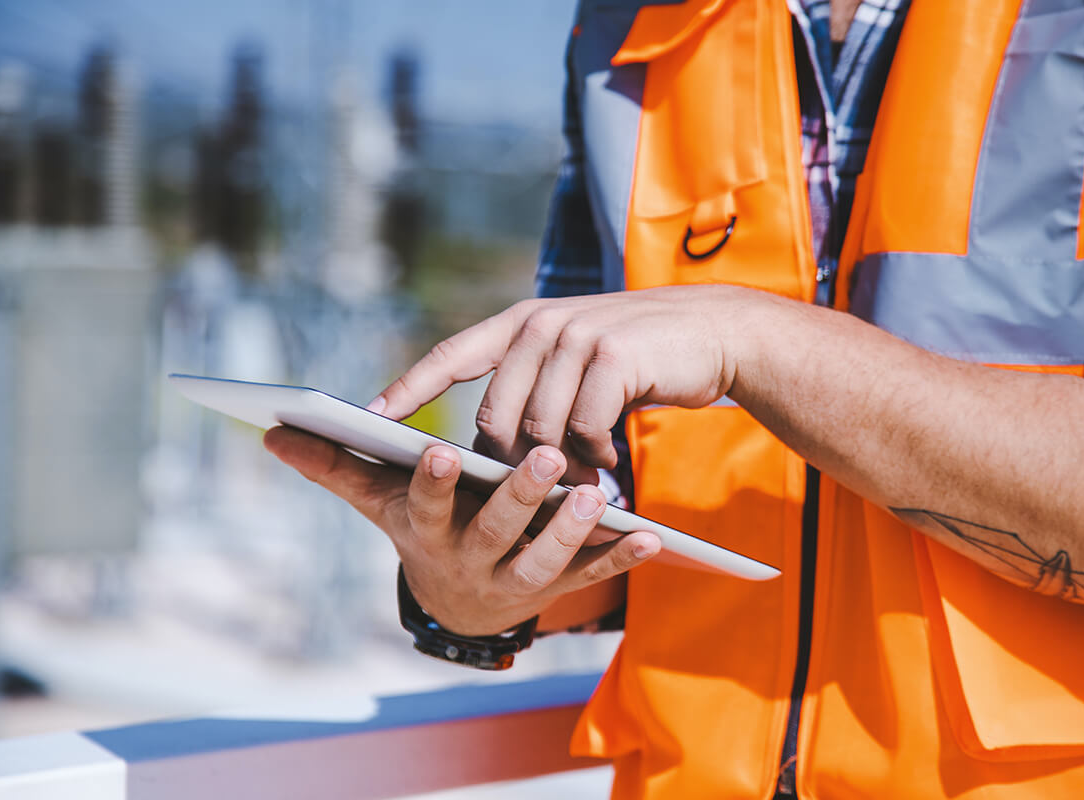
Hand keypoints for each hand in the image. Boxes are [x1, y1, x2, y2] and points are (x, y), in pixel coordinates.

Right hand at [263, 427, 660, 635]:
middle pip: (496, 532)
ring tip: (599, 494)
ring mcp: (518, 578)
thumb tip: (271, 432)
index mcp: (428, 532)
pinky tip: (651, 535)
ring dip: (573, 530)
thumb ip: (332, 465)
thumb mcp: (377, 502)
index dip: (433, 482)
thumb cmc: (418, 531)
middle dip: (519, 497)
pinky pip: (592, 576)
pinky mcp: (558, 587)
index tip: (441, 447)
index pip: (427, 506)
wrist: (457, 603)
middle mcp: (472, 560)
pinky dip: (620, 557)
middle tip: (547, 456)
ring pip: (547, 560)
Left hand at [369, 285, 752, 473]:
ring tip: (580, 485)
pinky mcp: (613, 358)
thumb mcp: (578, 357)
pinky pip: (584, 430)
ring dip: (557, 468)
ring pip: (539, 429)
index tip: (368, 417)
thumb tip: (495, 448)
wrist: (714, 333)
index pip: (451, 356)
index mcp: (522, 322)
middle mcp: (541, 323)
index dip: (409, 388)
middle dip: (507, 465)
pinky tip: (611, 464)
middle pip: (495, 415)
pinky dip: (595, 457)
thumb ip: (535, 385)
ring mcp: (576, 337)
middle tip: (530, 494)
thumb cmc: (641, 356)